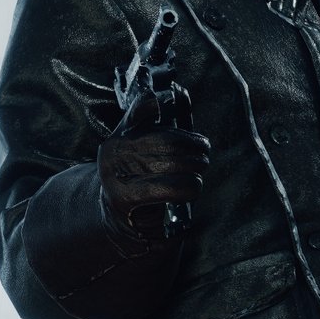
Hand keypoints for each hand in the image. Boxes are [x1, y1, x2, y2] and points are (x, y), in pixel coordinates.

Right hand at [97, 81, 209, 241]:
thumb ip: (164, 127)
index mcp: (120, 134)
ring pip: (173, 165)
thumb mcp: (146, 149)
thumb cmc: (140, 178)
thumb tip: (183, 100)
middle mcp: (115, 151)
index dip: (155, 104)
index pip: (139, 109)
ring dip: (195, 168)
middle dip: (194, 147)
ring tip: (200, 170)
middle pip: (168, 141)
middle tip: (204, 153)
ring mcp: (117, 175)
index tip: (167, 102)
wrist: (118, 218)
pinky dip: (189, 187)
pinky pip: (170, 188)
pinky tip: (193, 187)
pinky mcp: (126, 198)